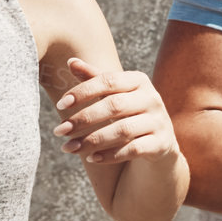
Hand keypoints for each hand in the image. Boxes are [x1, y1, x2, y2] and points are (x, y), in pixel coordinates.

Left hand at [52, 57, 180, 164]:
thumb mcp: (115, 95)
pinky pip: (133, 150)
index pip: (109, 81)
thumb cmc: (130, 113)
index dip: (83, 91)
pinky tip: (91, 158)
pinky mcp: (161, 144)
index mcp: (139, 81)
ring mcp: (158, 122)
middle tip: (59, 130)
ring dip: (92, 140)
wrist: (159, 142)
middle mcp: (152, 99)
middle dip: (83, 119)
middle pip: (114, 106)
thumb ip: (95, 78)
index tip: (60, 104)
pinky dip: (110, 155)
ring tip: (68, 148)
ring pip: (123, 130)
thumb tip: (71, 62)